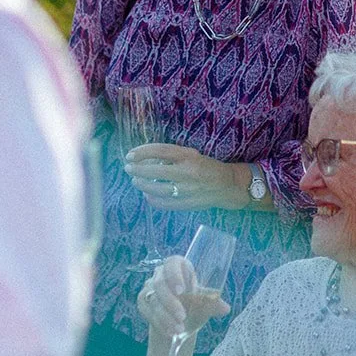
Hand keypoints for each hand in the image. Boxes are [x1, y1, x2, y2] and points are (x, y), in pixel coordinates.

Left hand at [126, 143, 249, 210]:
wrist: (227, 185)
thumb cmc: (207, 166)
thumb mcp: (192, 155)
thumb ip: (173, 156)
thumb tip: (146, 158)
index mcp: (189, 156)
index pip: (160, 151)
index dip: (142, 152)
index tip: (130, 155)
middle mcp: (188, 172)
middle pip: (156, 171)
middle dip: (138, 169)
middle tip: (128, 168)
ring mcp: (188, 190)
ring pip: (158, 189)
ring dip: (143, 185)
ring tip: (136, 181)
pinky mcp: (188, 204)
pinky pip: (165, 203)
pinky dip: (153, 200)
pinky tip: (147, 195)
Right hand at [137, 256, 229, 338]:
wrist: (180, 322)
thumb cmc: (194, 305)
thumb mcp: (204, 304)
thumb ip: (212, 304)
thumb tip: (225, 308)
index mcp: (179, 267)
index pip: (172, 262)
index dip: (174, 274)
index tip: (181, 291)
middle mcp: (162, 274)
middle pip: (160, 283)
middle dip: (171, 302)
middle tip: (182, 317)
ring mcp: (150, 287)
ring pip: (154, 300)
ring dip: (166, 316)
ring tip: (178, 329)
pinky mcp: (143, 302)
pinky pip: (148, 312)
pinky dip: (160, 323)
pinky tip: (170, 332)